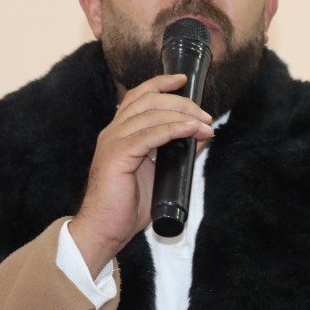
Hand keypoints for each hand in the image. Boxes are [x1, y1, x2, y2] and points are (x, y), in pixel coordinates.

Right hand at [69, 74, 212, 275]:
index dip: (160, 83)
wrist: (105, 229)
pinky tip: (190, 130)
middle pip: (148, 100)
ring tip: (204, 125)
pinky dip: (173, 129)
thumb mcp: (160, 172)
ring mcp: (113, 142)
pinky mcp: (117, 155)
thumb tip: (201, 135)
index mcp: (119, 132)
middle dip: (180, 102)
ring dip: (183, 116)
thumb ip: (177, 151)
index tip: (183, 79)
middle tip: (204, 115)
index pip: (139, 97)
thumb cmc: (128, 205)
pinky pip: (149, 135)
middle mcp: (113, 131)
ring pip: (150, 114)